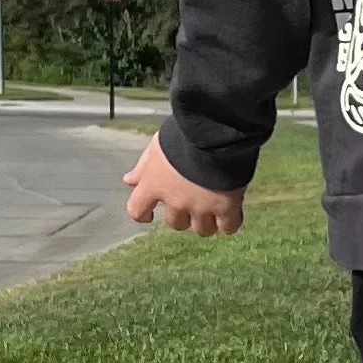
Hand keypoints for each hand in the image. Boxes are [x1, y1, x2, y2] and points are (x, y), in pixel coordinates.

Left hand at [126, 138, 244, 235]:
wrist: (215, 133)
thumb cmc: (184, 134)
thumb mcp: (158, 145)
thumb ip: (143, 166)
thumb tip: (129, 181)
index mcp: (153, 184)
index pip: (137, 210)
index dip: (143, 215)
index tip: (150, 215)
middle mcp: (175, 201)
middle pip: (176, 224)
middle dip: (184, 216)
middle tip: (194, 202)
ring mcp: (201, 207)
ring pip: (202, 229)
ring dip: (207, 222)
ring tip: (215, 208)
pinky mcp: (226, 207)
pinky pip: (228, 227)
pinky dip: (230, 222)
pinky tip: (232, 212)